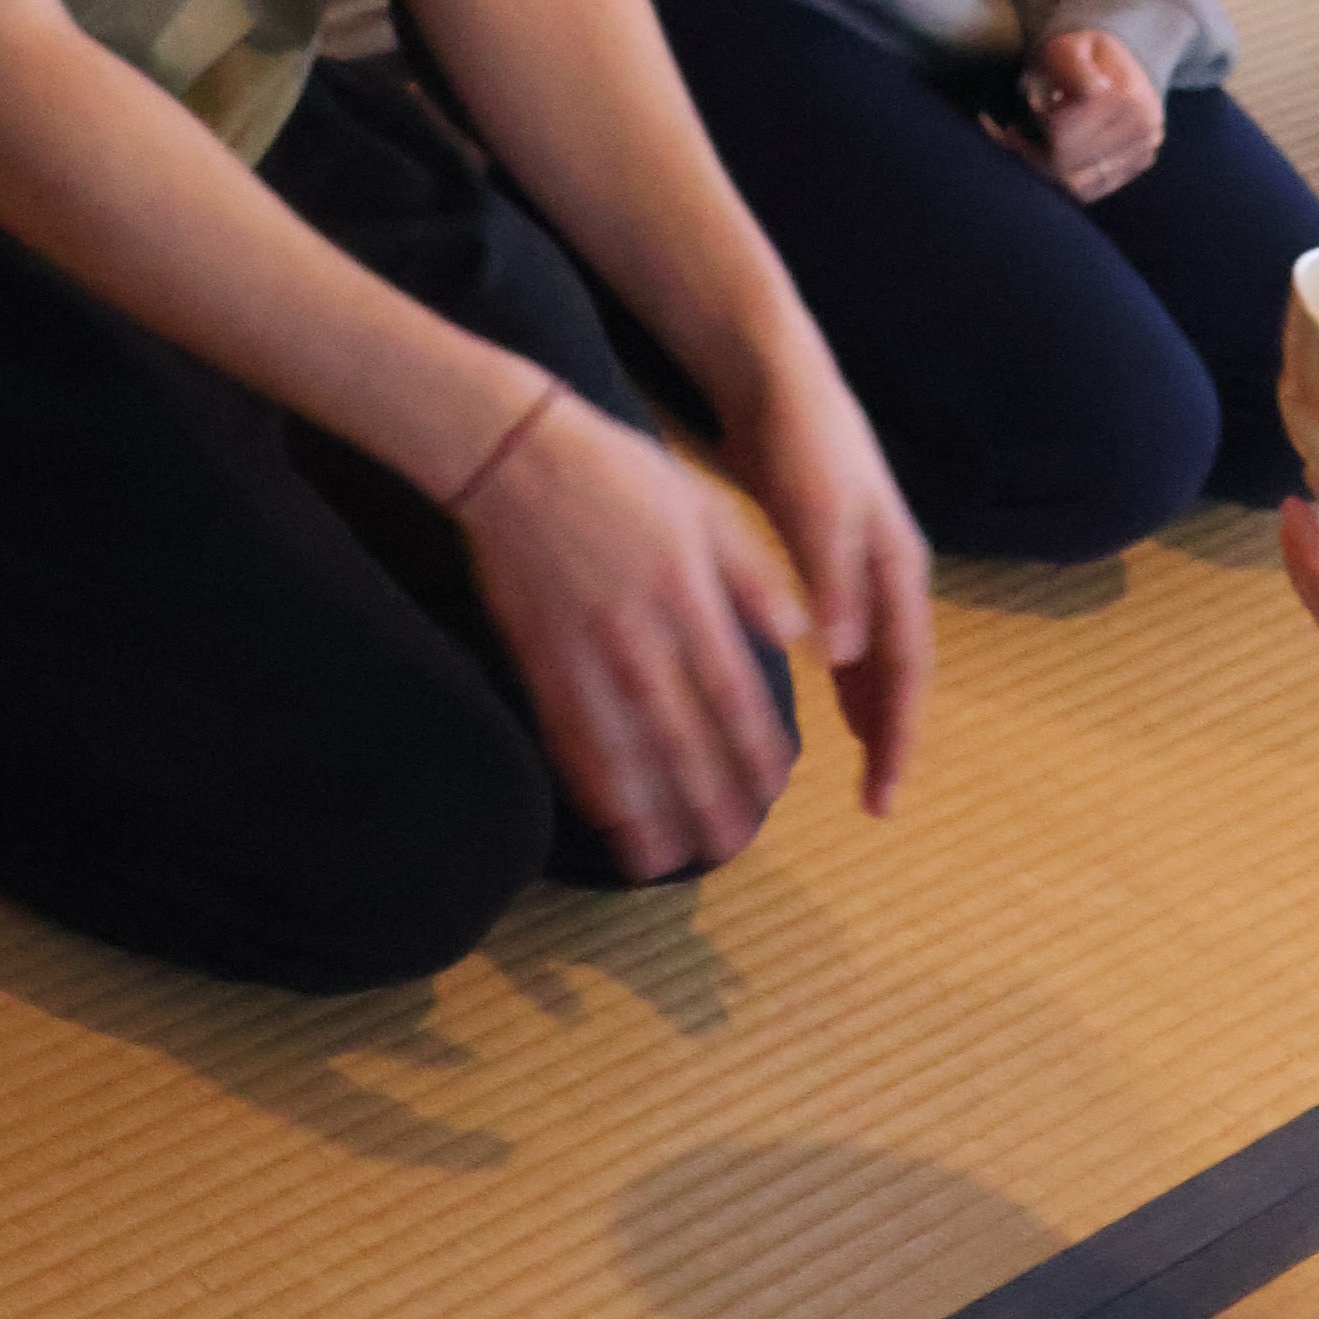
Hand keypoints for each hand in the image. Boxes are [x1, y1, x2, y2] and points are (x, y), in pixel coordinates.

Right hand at [456, 387, 813, 878]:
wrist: (516, 457)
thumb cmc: (622, 475)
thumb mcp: (707, 508)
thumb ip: (753, 577)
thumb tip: (802, 635)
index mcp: (689, 597)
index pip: (734, 694)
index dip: (755, 752)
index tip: (776, 792)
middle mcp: (638, 636)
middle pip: (680, 738)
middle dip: (707, 801)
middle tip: (732, 849)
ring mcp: (581, 654)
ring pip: (620, 749)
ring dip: (647, 811)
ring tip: (669, 861)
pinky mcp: (536, 659)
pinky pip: (565, 734)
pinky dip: (586, 781)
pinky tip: (604, 816)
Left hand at [724, 334, 933, 817]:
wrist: (781, 380)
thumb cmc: (801, 442)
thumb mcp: (816, 510)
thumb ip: (833, 582)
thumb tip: (846, 659)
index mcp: (897, 565)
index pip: (908, 669)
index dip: (900, 735)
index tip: (885, 795)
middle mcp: (894, 571)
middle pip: (904, 672)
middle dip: (897, 738)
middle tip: (880, 803)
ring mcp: (869, 565)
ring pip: (883, 657)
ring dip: (878, 714)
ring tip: (868, 771)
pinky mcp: (837, 559)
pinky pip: (858, 636)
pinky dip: (852, 679)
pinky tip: (836, 706)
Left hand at [1011, 22, 1164, 204]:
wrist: (1121, 62)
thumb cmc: (1081, 55)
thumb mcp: (1067, 46)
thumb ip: (1071, 65)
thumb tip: (1091, 92)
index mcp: (1126, 95)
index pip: (1061, 133)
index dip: (1035, 122)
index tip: (1028, 107)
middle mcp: (1143, 126)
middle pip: (1066, 163)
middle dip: (1032, 151)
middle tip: (1015, 134)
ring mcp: (1144, 149)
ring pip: (1077, 186)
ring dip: (1045, 170)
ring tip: (1031, 146)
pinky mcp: (1138, 165)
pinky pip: (1091, 191)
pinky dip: (1062, 181)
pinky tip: (1052, 157)